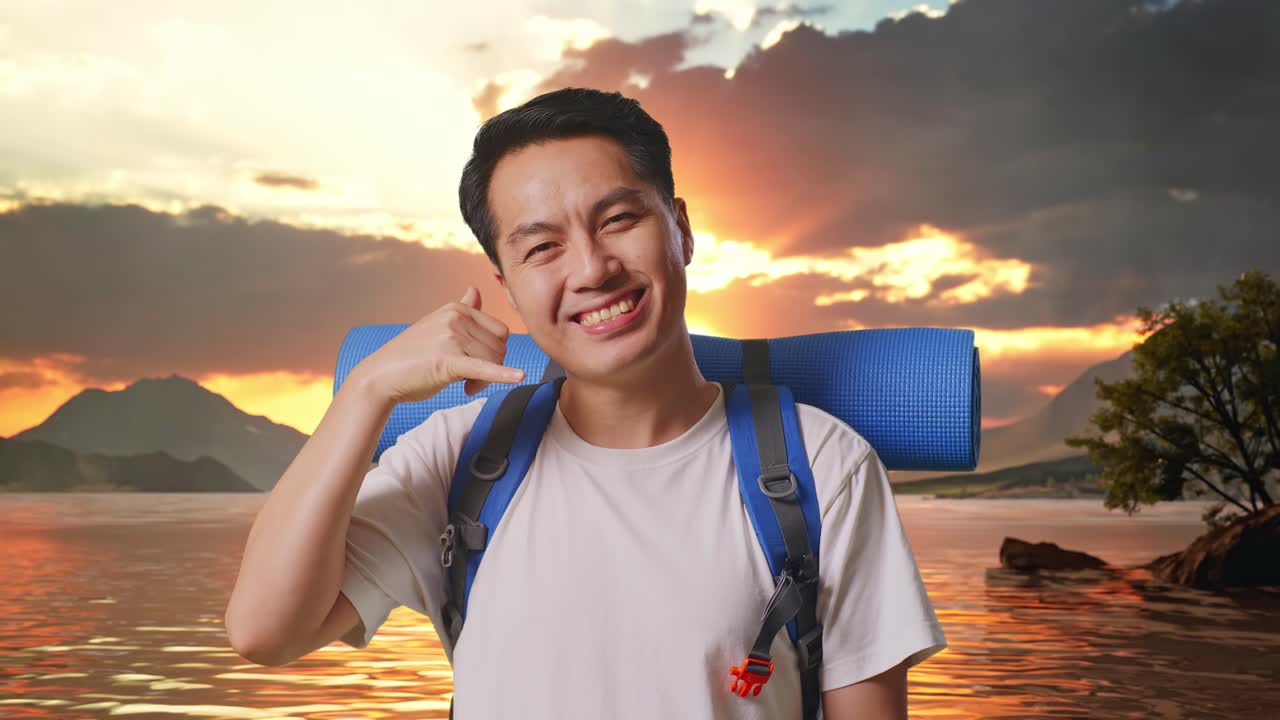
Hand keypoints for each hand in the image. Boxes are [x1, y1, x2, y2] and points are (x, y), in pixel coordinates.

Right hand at [356, 286, 524, 403]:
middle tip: (470, 382)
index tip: (476, 367)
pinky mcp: (448, 360)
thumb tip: (475, 289)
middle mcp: (456, 318)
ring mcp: (452, 337)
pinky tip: (519, 377)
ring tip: (463, 386)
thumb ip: (463, 311)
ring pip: (493, 362)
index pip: (500, 332)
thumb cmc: (412, 355)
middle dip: (491, 369)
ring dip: (483, 381)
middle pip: (500, 348)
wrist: (381, 376)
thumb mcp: (438, 326)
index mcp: (456, 309)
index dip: (494, 353)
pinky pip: (484, 368)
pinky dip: (503, 375)